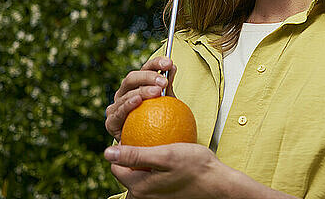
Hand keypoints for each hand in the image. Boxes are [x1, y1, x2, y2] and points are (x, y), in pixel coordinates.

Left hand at [104, 144, 299, 198]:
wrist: (218, 184)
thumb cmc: (195, 167)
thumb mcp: (165, 155)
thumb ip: (135, 155)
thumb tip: (106, 152)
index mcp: (138, 188)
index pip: (117, 166)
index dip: (124, 147)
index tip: (139, 131)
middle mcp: (143, 197)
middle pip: (128, 171)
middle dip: (134, 154)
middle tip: (151, 136)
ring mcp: (154, 197)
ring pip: (141, 174)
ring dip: (146, 160)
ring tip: (160, 143)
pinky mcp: (165, 195)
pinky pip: (154, 178)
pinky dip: (157, 167)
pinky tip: (169, 152)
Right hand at [105, 56, 175, 141]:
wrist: (148, 147)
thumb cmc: (160, 121)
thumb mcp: (167, 102)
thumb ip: (167, 86)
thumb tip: (173, 67)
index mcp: (137, 84)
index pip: (145, 69)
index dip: (156, 63)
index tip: (169, 63)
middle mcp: (124, 93)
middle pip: (132, 78)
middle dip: (149, 76)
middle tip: (164, 81)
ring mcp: (116, 106)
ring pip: (126, 93)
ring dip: (142, 90)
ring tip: (157, 91)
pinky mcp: (111, 121)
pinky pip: (119, 112)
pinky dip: (128, 104)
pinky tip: (137, 101)